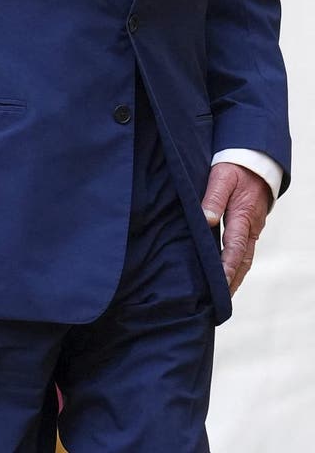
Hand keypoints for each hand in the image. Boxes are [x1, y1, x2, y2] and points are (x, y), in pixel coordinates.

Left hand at [203, 162, 271, 293]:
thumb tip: (206, 219)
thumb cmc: (236, 168)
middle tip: (219, 302)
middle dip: (231, 281)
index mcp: (242, 216)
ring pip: (245, 259)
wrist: (257, 162)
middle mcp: (250, 227)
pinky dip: (237, 266)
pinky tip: (227, 275)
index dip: (226, 266)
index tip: (218, 282)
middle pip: (243, 260)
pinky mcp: (250, 227)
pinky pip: (244, 251)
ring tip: (222, 296)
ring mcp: (252, 229)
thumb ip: (212, 197)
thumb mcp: (221, 177)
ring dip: (235, 277)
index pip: (234, 247)